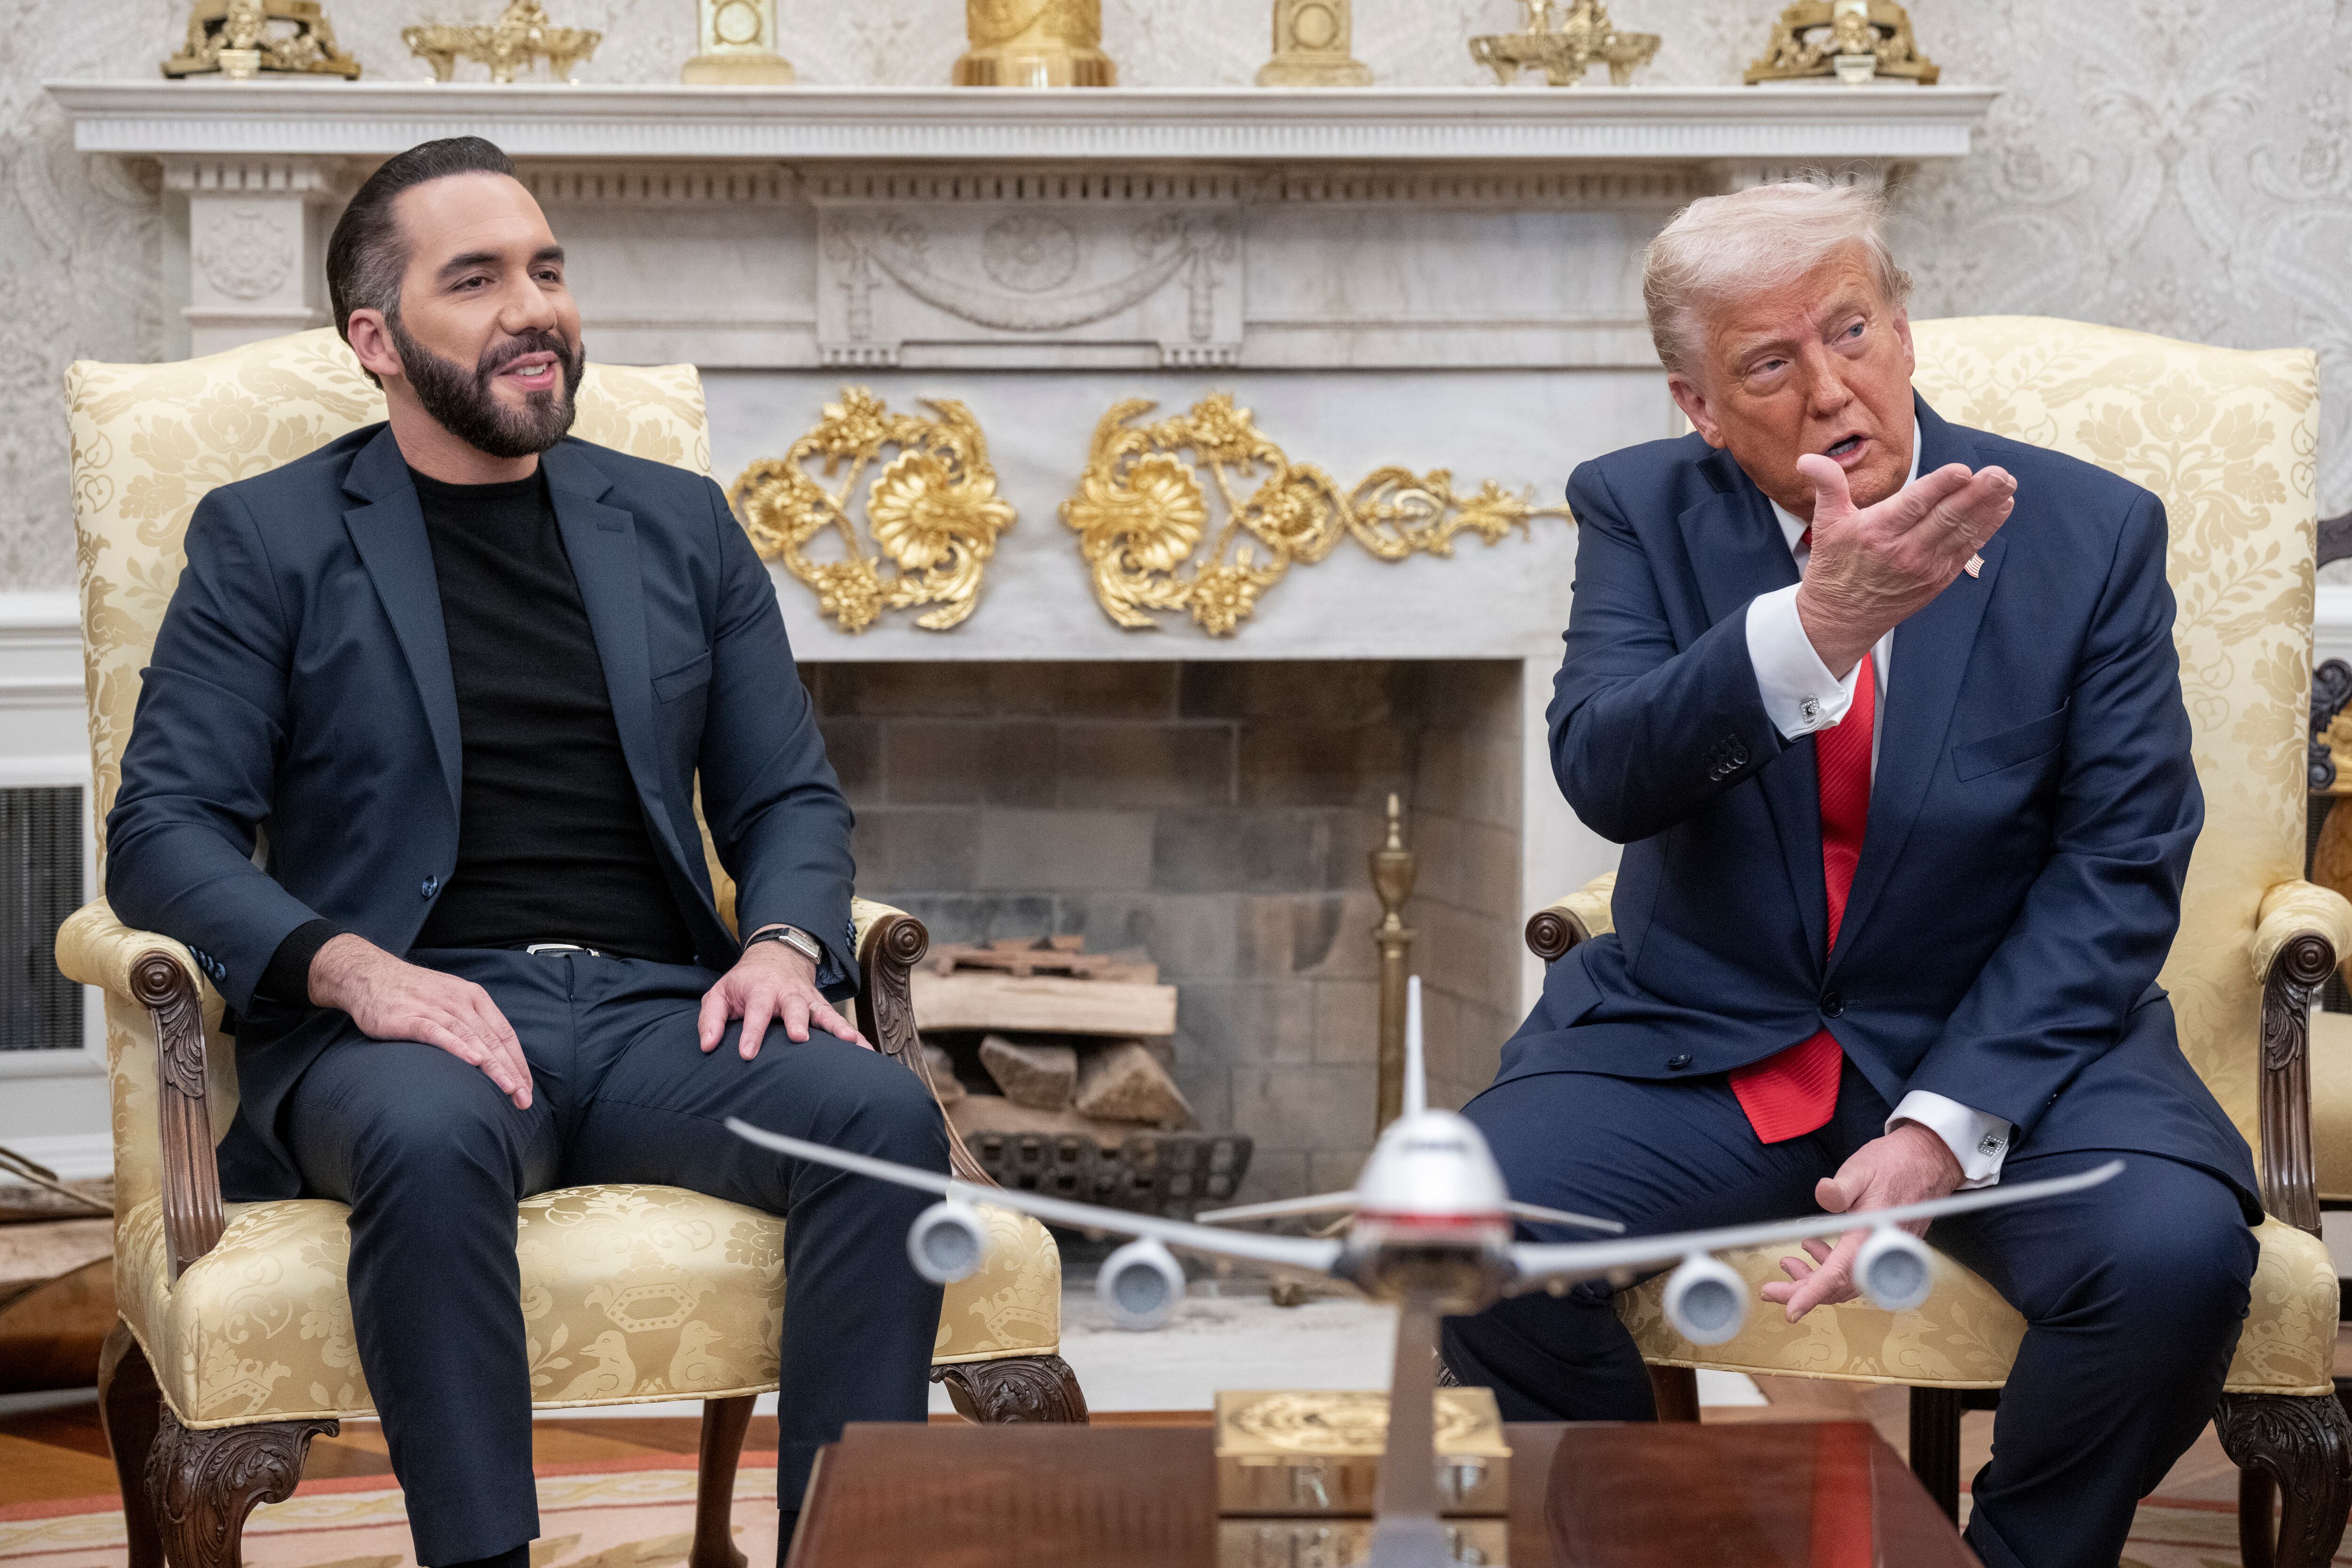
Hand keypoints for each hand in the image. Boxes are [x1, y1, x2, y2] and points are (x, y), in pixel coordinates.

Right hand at [308, 934, 531, 1108]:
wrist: (370, 975)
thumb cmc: (413, 993)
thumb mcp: (450, 1000)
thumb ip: (471, 1023)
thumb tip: (492, 1056)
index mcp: (474, 998)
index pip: (504, 1034)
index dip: (518, 1062)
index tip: (526, 1088)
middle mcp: (459, 1002)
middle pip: (492, 1040)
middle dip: (511, 1071)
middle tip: (523, 1098)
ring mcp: (435, 1009)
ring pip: (472, 1038)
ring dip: (492, 1065)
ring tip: (508, 1087)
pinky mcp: (410, 1018)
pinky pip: (438, 1033)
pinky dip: (457, 1046)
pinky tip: (472, 1061)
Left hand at [698, 937, 868, 1060]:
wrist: (777, 955)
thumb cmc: (745, 982)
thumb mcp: (720, 993)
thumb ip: (712, 1019)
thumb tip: (708, 1045)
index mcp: (760, 989)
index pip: (755, 1011)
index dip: (751, 1032)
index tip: (747, 1053)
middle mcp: (787, 993)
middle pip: (793, 1007)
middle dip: (797, 1021)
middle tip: (799, 1038)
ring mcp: (808, 999)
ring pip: (823, 1013)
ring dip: (837, 1027)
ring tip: (851, 1042)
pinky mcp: (821, 1006)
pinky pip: (839, 1021)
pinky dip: (854, 1034)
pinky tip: (865, 1049)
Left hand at [1758, 1122, 1961, 1320]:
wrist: (1928, 1161)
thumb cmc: (1894, 1163)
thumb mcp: (1861, 1169)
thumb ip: (1841, 1187)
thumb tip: (1823, 1195)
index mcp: (1870, 1236)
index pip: (1838, 1274)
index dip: (1812, 1294)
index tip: (1790, 1312)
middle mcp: (1879, 1252)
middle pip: (1839, 1286)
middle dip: (1803, 1291)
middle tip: (1770, 1290)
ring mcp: (1884, 1254)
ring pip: (1846, 1282)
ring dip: (1816, 1279)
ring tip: (1788, 1264)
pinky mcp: (1883, 1250)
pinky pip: (1855, 1271)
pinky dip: (1831, 1267)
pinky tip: (1814, 1247)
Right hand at [1794, 455, 2015, 676]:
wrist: (1841, 618)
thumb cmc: (1835, 566)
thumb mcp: (1825, 524)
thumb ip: (1827, 487)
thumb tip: (1807, 459)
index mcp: (1877, 532)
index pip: (1914, 505)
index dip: (1940, 486)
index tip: (1962, 469)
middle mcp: (1904, 550)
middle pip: (1947, 518)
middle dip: (1976, 494)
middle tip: (1999, 474)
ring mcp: (1925, 566)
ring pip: (1963, 532)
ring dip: (1988, 507)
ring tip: (2007, 484)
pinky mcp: (1938, 578)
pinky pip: (1968, 549)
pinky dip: (1987, 528)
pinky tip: (2002, 507)